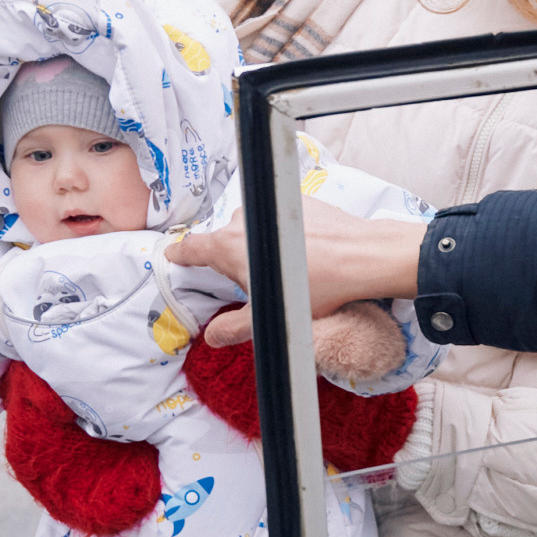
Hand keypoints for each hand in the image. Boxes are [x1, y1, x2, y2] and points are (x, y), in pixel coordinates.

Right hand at [177, 203, 427, 340]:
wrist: (361, 257)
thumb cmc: (313, 288)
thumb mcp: (270, 316)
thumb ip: (235, 328)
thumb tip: (212, 337)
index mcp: (227, 246)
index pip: (191, 248)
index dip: (181, 254)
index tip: (175, 254)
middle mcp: (243, 220)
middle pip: (225, 238)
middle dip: (232, 257)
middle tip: (253, 279)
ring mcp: (270, 205)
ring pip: (253, 225)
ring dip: (260, 241)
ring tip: (284, 265)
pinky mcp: (299, 199)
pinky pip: (280, 215)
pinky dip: (284, 229)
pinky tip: (304, 247)